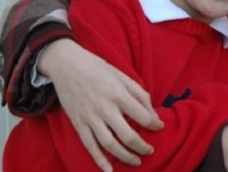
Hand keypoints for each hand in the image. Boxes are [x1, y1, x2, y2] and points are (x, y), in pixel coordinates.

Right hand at [39, 39, 163, 171]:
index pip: (142, 116)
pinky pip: (90, 146)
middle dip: (142, 146)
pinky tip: (109, 170)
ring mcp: (90, 118)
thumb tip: (153, 113)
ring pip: (110, 145)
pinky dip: (99, 160)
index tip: (160, 127)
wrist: (67, 66)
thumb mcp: (123, 76)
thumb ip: (140, 94)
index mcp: (119, 94)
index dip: (155, 124)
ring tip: (136, 161)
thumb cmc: (98, 68)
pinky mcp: (78, 124)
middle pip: (128, 135)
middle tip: (150, 150)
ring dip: (125, 157)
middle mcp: (105, 108)